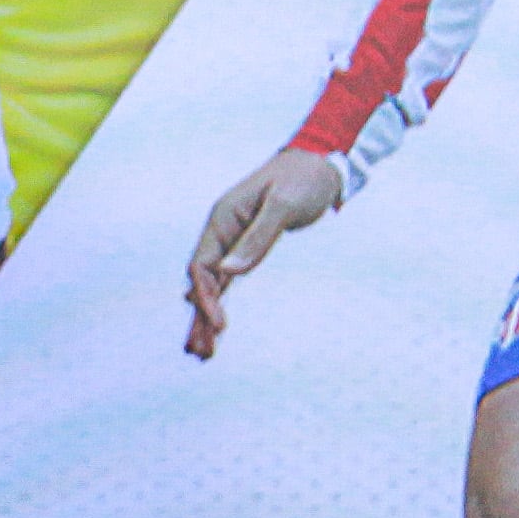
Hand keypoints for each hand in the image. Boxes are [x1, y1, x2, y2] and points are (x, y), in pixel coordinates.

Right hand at [182, 146, 344, 358]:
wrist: (319, 164)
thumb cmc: (304, 180)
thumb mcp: (285, 205)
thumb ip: (258, 239)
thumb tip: (230, 273)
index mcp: (222, 220)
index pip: (202, 267)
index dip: (206, 298)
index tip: (220, 326)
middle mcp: (221, 232)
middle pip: (200, 282)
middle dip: (199, 318)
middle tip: (200, 354)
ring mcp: (230, 241)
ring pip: (211, 286)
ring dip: (205, 318)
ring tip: (202, 353)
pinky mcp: (245, 248)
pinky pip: (226, 282)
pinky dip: (219, 304)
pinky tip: (216, 325)